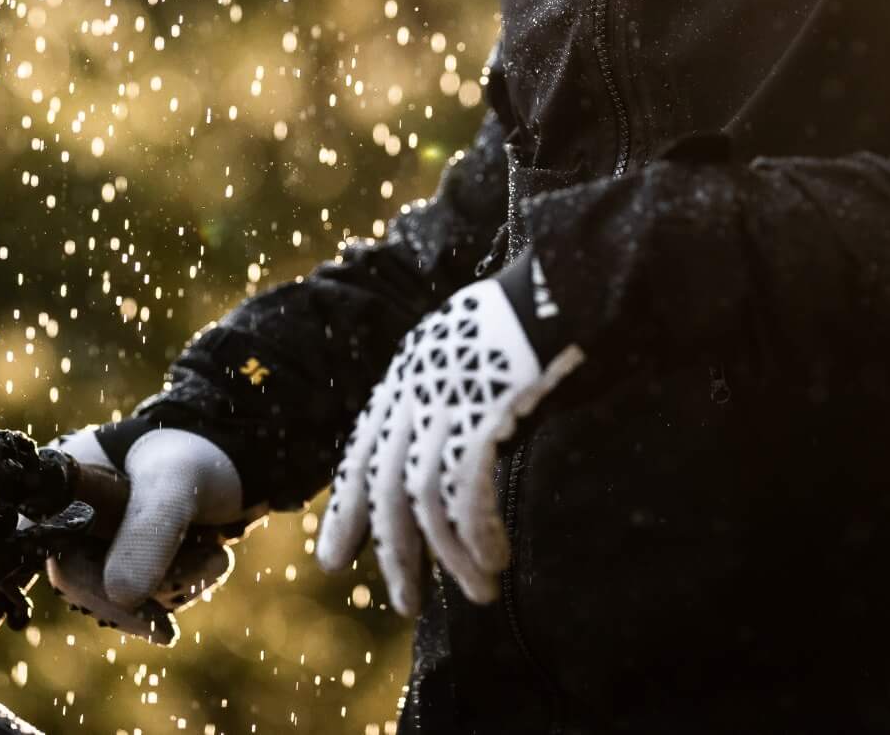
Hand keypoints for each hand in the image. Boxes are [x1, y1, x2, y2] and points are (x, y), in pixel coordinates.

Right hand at [0, 425, 247, 645]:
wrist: (243, 453)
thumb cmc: (196, 456)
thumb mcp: (174, 486)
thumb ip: (149, 533)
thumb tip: (122, 596)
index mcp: (59, 486)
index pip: (21, 547)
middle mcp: (71, 516)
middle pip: (77, 583)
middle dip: (129, 604)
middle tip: (164, 630)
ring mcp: (100, 539)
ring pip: (116, 596)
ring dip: (170, 588)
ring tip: (211, 554)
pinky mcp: (130, 557)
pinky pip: (144, 596)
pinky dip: (181, 586)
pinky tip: (210, 558)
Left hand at [314, 272, 584, 615]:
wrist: (556, 286)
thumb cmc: (524, 322)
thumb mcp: (468, 359)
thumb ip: (452, 406)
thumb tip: (452, 466)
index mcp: (404, 379)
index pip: (361, 455)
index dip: (347, 510)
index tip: (333, 559)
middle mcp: (413, 393)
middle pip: (386, 489)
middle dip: (394, 552)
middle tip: (405, 601)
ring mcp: (444, 404)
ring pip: (427, 501)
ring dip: (451, 557)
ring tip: (476, 592)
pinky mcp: (480, 416)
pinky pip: (467, 492)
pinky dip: (478, 534)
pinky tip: (494, 559)